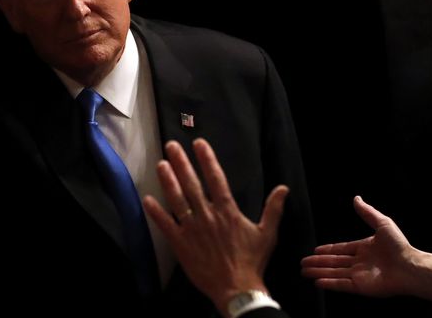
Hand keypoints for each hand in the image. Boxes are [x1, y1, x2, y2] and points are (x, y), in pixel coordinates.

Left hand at [143, 138, 288, 313]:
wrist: (237, 288)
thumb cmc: (252, 261)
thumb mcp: (267, 234)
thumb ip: (273, 209)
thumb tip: (283, 188)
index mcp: (227, 211)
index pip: (215, 178)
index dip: (207, 159)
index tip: (198, 143)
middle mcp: (207, 215)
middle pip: (192, 184)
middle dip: (181, 163)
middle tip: (171, 145)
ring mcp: (192, 229)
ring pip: (177, 200)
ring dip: (168, 181)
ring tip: (160, 164)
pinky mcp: (181, 244)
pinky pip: (166, 225)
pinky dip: (156, 212)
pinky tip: (147, 199)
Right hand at [301, 196, 431, 303]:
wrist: (411, 267)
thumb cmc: (400, 246)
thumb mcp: (382, 223)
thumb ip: (367, 212)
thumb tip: (356, 198)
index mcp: (364, 248)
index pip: (341, 249)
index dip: (327, 250)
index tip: (315, 250)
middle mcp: (360, 262)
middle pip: (334, 262)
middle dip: (317, 262)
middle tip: (302, 263)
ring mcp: (359, 275)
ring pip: (334, 273)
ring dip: (318, 272)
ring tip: (304, 271)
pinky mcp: (361, 287)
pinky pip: (341, 285)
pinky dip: (329, 283)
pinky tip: (317, 282)